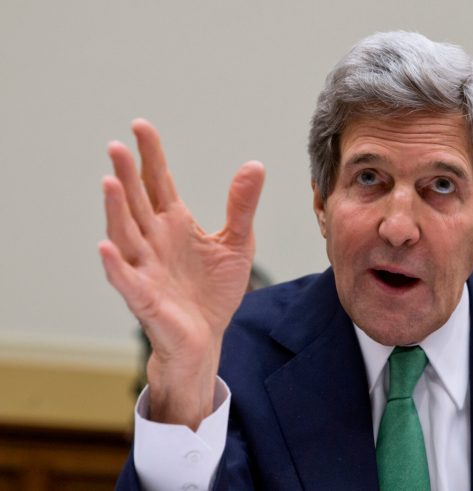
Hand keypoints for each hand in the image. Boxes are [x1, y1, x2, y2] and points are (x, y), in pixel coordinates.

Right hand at [99, 119, 264, 428]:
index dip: (150, 156)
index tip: (140, 126)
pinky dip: (115, 264)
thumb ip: (241, 206)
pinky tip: (107, 246)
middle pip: (137, 202)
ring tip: (110, 183)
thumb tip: (255, 165)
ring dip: (116, 210)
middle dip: (127, 175)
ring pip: (126, 233)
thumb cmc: (214, 291)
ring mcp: (145, 267)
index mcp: (175, 224)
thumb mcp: (237, 243)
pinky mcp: (144, 297)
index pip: (159, 183)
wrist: (205, 338)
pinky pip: (125, 279)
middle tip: (117, 146)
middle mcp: (154, 240)